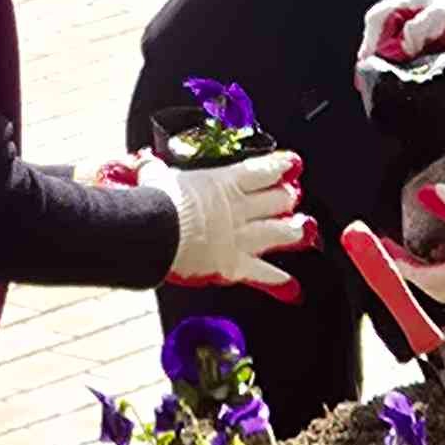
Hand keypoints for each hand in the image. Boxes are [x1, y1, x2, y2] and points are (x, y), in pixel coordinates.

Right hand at [138, 149, 309, 295]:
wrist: (156, 231)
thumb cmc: (158, 201)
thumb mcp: (155, 176)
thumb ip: (154, 169)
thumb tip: (143, 161)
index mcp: (225, 183)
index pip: (261, 171)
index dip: (280, 167)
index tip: (292, 164)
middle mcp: (240, 209)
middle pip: (276, 200)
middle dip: (286, 198)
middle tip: (291, 197)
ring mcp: (241, 237)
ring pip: (278, 232)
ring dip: (292, 231)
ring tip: (301, 230)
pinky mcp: (234, 264)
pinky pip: (261, 272)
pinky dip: (276, 278)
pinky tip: (290, 283)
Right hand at [360, 0, 444, 75]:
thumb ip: (420, 27)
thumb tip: (399, 47)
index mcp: (409, 2)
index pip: (377, 19)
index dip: (369, 41)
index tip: (367, 64)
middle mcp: (410, 17)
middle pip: (381, 37)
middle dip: (376, 57)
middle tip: (374, 79)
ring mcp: (419, 34)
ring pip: (394, 51)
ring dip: (390, 66)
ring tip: (388, 84)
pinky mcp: (429, 49)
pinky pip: (409, 61)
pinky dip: (405, 71)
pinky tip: (407, 82)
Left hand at [392, 183, 444, 306]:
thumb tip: (437, 191)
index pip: (418, 275)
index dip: (399, 263)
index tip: (387, 251)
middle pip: (427, 286)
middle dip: (411, 271)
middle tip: (398, 253)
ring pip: (441, 288)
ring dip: (428, 274)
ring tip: (419, 256)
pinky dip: (443, 274)